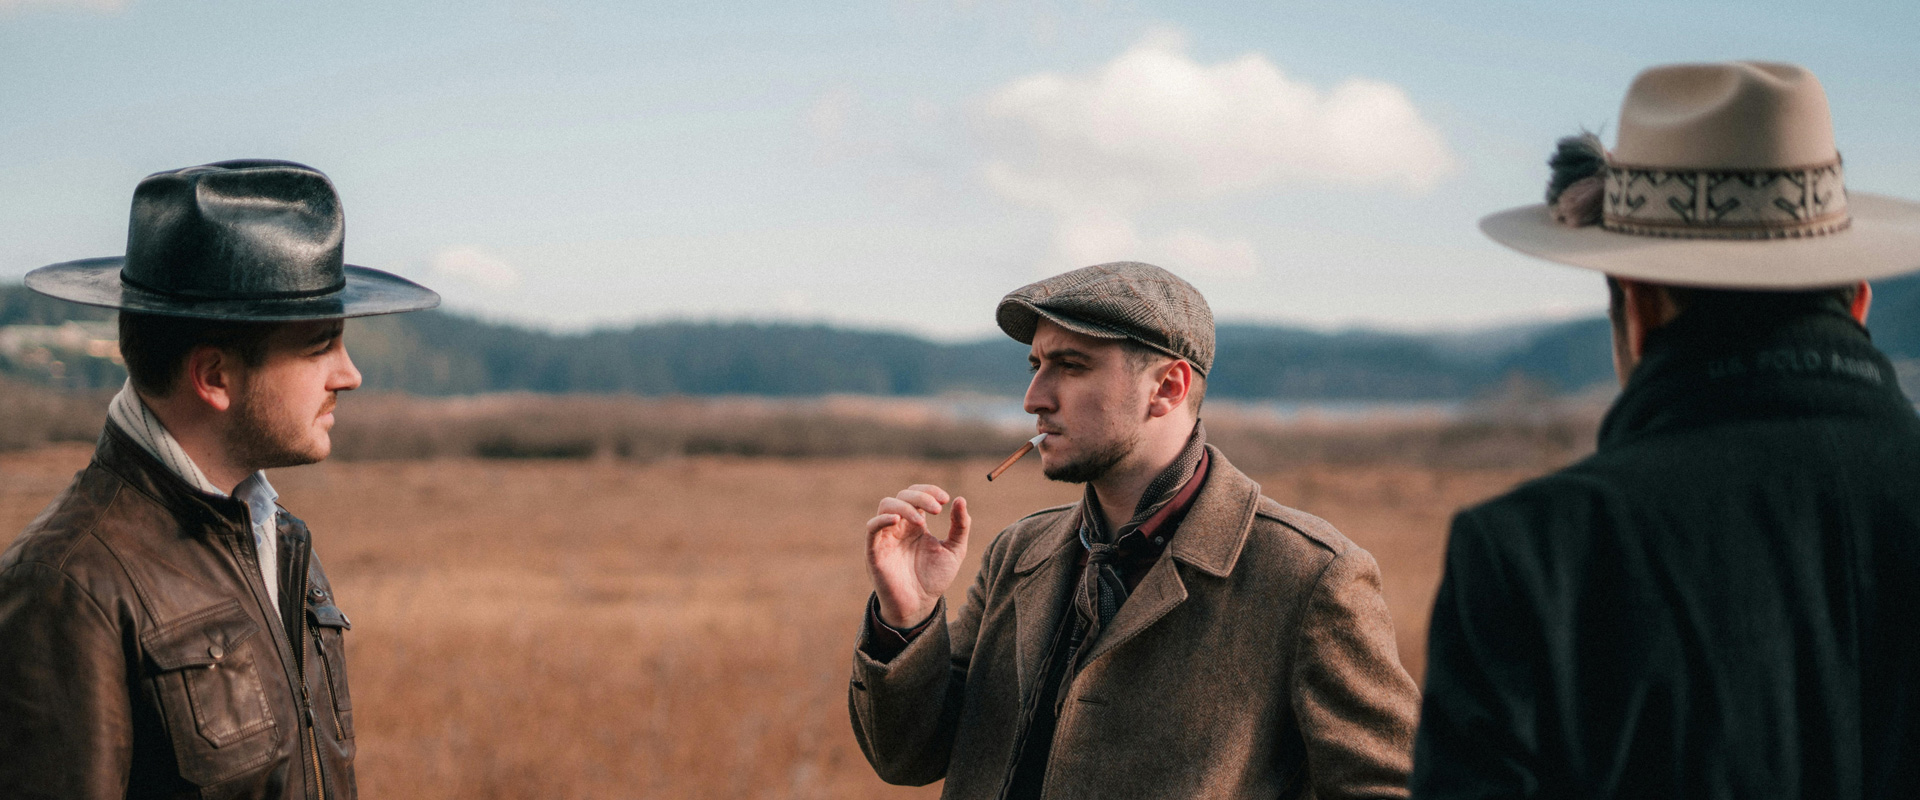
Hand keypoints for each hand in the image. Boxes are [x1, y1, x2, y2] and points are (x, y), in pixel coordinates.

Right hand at [866, 484, 970, 628]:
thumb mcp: (955, 550)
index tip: (946, 500)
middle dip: (921, 497)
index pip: (917, 494)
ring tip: (922, 521)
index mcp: (916, 523)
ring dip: (905, 506)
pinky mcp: (875, 550)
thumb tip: (961, 499)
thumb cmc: (935, 578)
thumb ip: (960, 526)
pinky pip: (872, 528)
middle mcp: (899, 526)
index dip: (929, 491)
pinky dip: (882, 519)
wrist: (920, 605)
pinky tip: (898, 520)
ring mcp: (886, 536)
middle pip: (902, 496)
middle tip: (938, 510)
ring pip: (886, 505)